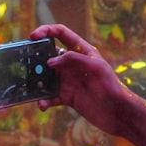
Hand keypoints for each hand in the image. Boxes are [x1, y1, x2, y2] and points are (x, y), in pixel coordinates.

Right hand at [30, 24, 145, 138]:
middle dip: (36, 58)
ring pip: (46, 77)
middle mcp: (73, 65)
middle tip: (25, 64)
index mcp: (82, 52)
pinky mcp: (67, 97)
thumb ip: (73, 59)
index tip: (33, 36)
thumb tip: (50, 61)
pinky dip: (44, 100)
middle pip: (49, 55)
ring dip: (37, 82)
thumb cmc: (112, 87)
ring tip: (31, 87)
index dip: (47, 31)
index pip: (62, 34)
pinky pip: (50, 96)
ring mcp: (69, 81)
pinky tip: (42, 105)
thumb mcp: (96, 67)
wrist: (119, 114)